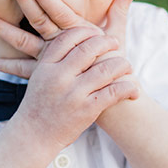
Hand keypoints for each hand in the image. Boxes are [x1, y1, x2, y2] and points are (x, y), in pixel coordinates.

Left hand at [0, 0, 134, 78]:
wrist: (114, 97)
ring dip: (5, 30)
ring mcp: (55, 59)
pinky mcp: (49, 73)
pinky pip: (27, 69)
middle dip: (25, 3)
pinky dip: (12, 65)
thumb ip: (119, 12)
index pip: (61, 12)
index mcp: (80, 32)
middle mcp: (64, 44)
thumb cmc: (116, 64)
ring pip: (27, 42)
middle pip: (40, 21)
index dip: (48, 0)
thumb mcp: (118, 36)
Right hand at [10, 26, 138, 147]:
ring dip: (123, 65)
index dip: (88, 30)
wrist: (33, 137)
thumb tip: (78, 36)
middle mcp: (59, 77)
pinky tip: (133, 90)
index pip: (69, 37)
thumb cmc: (40, 104)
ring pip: (107, 69)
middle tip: (116, 44)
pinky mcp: (87, 110)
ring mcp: (73, 94)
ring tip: (127, 67)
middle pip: (90, 48)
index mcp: (46, 66)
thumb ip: (56, 58)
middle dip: (108, 42)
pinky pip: (115, 92)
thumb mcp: (40, 76)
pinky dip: (129, 88)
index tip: (98, 32)